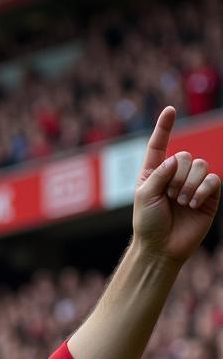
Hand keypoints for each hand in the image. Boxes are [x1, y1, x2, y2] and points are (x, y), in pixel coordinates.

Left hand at [133, 107, 220, 265]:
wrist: (161, 248)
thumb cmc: (148, 224)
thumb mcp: (144, 196)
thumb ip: (158, 173)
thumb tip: (177, 158)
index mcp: (154, 173)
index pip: (159, 146)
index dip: (164, 128)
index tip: (169, 110)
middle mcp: (174, 176)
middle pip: (187, 156)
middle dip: (178, 177)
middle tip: (170, 198)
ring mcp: (193, 185)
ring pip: (201, 166)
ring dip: (189, 185)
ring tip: (181, 202)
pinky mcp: (208, 195)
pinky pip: (214, 179)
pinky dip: (203, 189)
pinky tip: (194, 203)